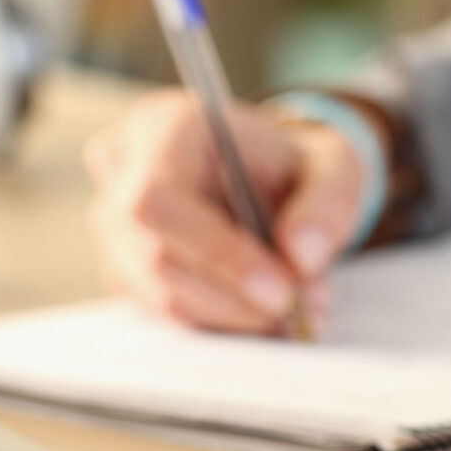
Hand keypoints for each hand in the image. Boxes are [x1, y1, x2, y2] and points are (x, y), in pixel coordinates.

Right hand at [84, 90, 368, 333]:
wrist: (274, 181)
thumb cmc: (295, 165)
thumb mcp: (334, 166)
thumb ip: (328, 203)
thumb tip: (303, 256)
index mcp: (164, 125)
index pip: (159, 199)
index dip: (216, 252)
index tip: (280, 290)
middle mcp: (124, 172)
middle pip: (155, 255)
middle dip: (234, 295)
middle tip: (302, 307)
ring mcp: (115, 227)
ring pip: (159, 294)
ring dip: (234, 315)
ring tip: (300, 309)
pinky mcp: (126, 271)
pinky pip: (166, 313)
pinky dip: (222, 324)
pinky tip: (269, 315)